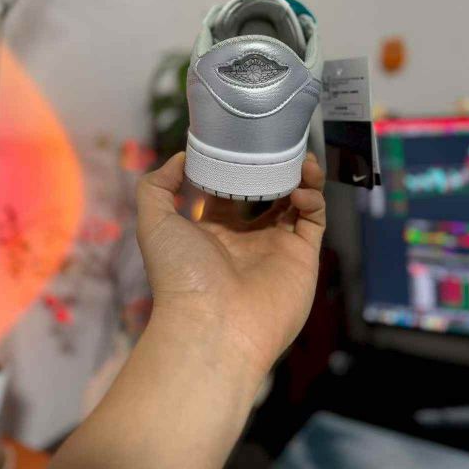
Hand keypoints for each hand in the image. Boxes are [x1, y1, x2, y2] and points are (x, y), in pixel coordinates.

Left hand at [137, 151, 325, 377]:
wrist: (213, 326)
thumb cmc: (180, 273)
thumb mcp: (154, 222)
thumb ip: (156, 186)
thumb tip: (180, 157)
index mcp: (214, 232)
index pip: (230, 193)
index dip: (237, 168)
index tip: (242, 143)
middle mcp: (247, 239)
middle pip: (267, 195)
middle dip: (275, 170)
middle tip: (280, 147)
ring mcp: (276, 248)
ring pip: (296, 203)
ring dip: (302, 178)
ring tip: (302, 159)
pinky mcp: (303, 257)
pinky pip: (314, 221)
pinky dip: (313, 199)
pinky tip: (301, 189)